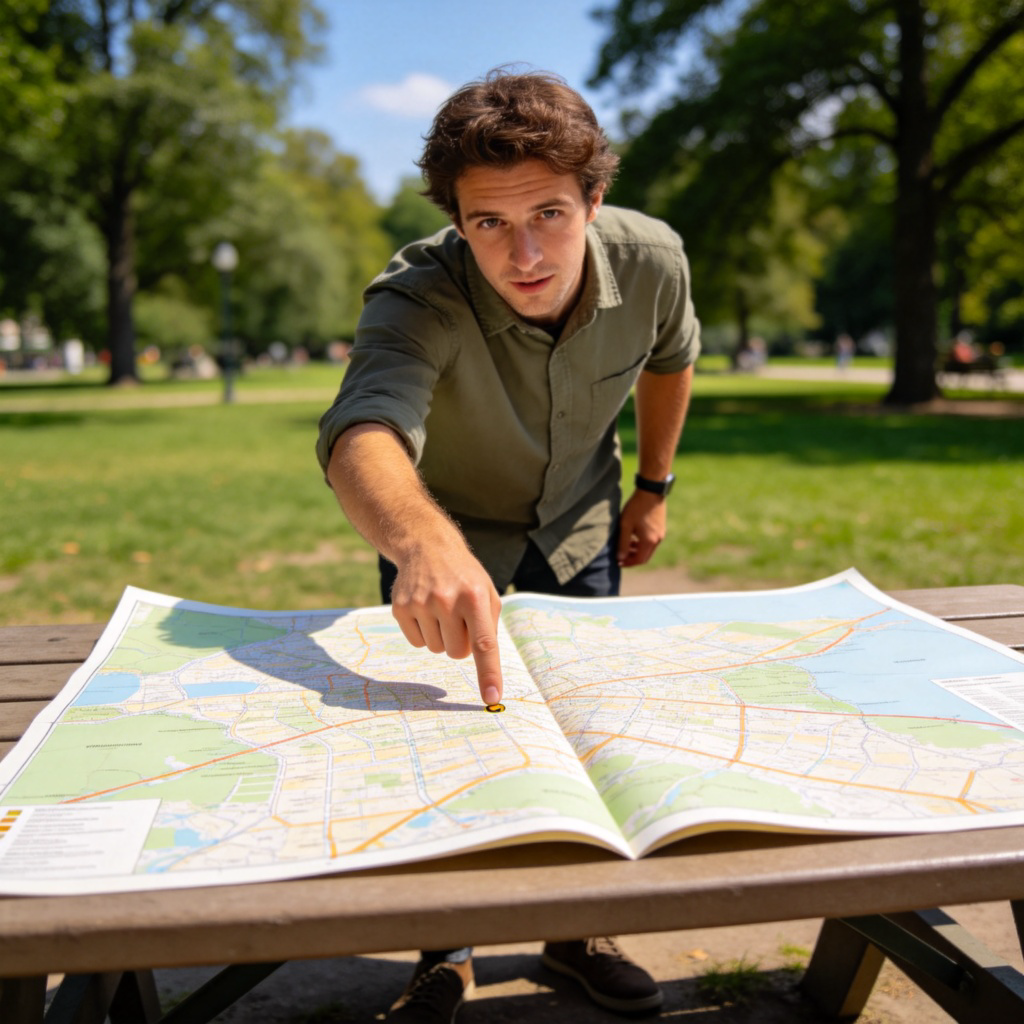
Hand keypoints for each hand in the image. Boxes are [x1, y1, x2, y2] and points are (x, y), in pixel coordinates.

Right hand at [390, 543, 503, 705]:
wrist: (427, 546)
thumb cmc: (464, 576)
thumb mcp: (487, 592)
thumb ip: (490, 627)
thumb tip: (487, 668)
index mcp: (475, 597)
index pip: (484, 643)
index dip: (489, 673)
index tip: (492, 698)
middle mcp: (447, 600)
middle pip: (457, 653)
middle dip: (461, 642)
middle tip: (459, 617)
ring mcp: (421, 603)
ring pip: (436, 649)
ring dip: (442, 637)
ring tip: (441, 609)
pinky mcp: (401, 608)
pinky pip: (417, 643)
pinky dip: (424, 633)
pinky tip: (425, 610)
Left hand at [616, 490, 667, 567]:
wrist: (651, 491)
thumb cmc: (636, 508)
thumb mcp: (625, 525)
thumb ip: (623, 543)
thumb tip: (620, 558)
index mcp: (649, 541)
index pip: (639, 560)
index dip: (628, 563)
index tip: (618, 561)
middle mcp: (658, 540)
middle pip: (645, 556)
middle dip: (633, 558)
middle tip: (621, 556)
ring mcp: (661, 534)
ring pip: (649, 549)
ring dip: (637, 550)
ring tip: (626, 545)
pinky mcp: (661, 528)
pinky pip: (652, 541)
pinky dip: (643, 543)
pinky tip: (634, 536)